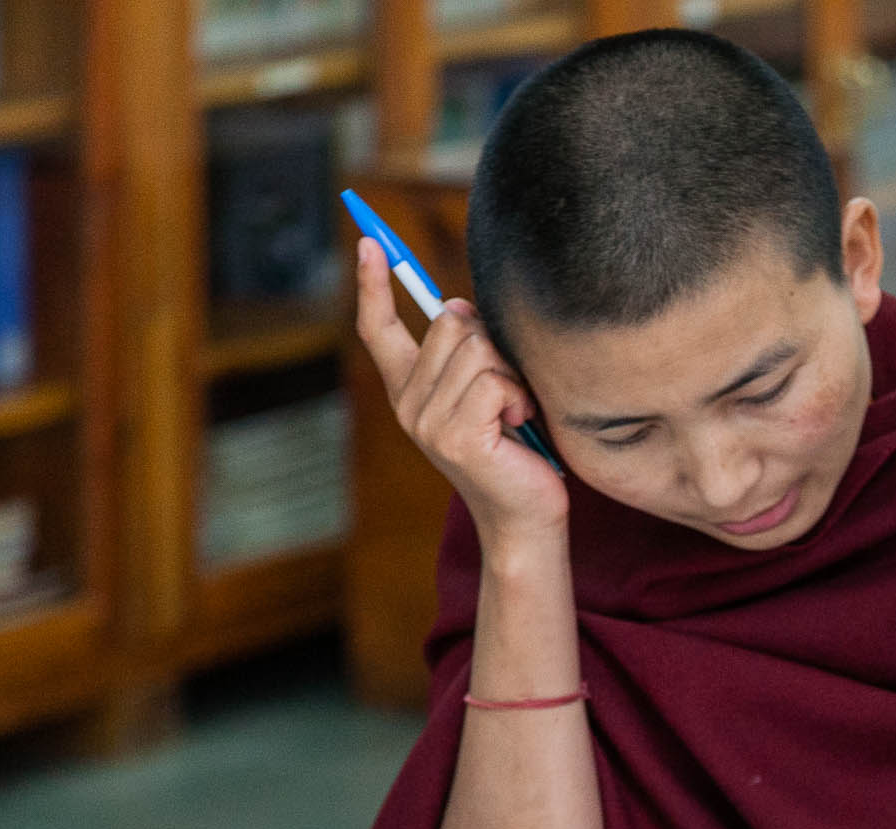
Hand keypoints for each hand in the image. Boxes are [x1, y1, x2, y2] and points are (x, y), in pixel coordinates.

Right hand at [353, 237, 567, 550]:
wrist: (525, 518)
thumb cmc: (516, 453)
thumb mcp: (488, 394)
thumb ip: (468, 353)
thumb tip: (455, 305)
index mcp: (409, 391)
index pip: (379, 329)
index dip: (373, 284)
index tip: (370, 243)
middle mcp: (407, 405)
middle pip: (449, 323)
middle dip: (492, 345)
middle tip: (508, 390)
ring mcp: (427, 422)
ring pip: (476, 348)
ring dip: (512, 374)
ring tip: (516, 412)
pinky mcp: (455, 436)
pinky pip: (493, 380)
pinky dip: (518, 396)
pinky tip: (520, 425)